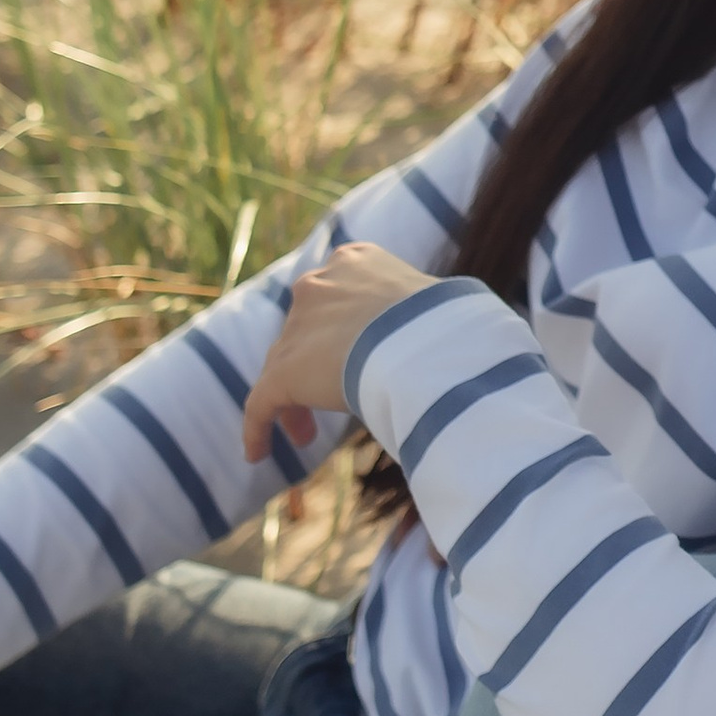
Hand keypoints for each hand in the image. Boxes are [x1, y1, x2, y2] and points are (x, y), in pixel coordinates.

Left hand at [242, 242, 437, 465]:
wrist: (425, 339)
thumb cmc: (448, 322)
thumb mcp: (434, 305)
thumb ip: (419, 315)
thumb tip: (458, 334)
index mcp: (355, 260)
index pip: (334, 296)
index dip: (338, 329)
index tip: (352, 356)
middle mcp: (319, 285)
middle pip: (306, 331)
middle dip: (315, 364)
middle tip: (332, 398)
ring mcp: (298, 327)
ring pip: (283, 368)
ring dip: (294, 400)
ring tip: (305, 436)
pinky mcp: (283, 371)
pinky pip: (262, 404)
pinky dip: (257, 428)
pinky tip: (256, 455)